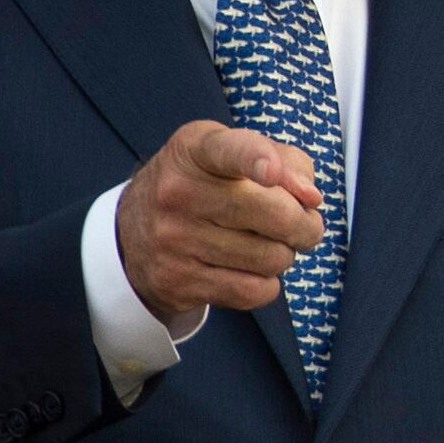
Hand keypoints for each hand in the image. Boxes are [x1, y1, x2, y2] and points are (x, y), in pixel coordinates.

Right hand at [116, 120, 325, 321]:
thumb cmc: (204, 184)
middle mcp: (178, 192)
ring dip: (284, 255)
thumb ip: (286, 161)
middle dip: (306, 226)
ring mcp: (174, 240)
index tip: (272, 171)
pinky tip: (253, 270)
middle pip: (276, 216)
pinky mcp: (177, 282)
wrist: (133, 229)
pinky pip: (252, 292)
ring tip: (270, 245)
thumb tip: (310, 198)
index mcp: (195, 150)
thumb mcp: (234, 154)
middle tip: (305, 225)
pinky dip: (267, 285)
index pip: (229, 151)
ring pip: (270, 258)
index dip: (256, 159)